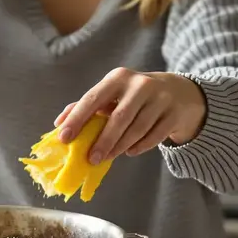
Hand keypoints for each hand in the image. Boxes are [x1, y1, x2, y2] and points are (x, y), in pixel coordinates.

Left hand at [54, 68, 205, 163]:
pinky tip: (130, 151)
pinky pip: (155, 136)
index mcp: (118, 77)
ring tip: (107, 157)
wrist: (179, 92)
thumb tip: (59, 123)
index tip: (64, 138)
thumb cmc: (135, 96)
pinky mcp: (174, 113)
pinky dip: (140, 146)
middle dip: (103, 140)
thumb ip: (86, 105)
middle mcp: (140, 84)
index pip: (93, 98)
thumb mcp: (113, 93)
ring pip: (137, 129)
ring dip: (120, 146)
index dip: (77, 119)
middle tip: (90, 159)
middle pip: (118, 117)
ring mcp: (161, 98)